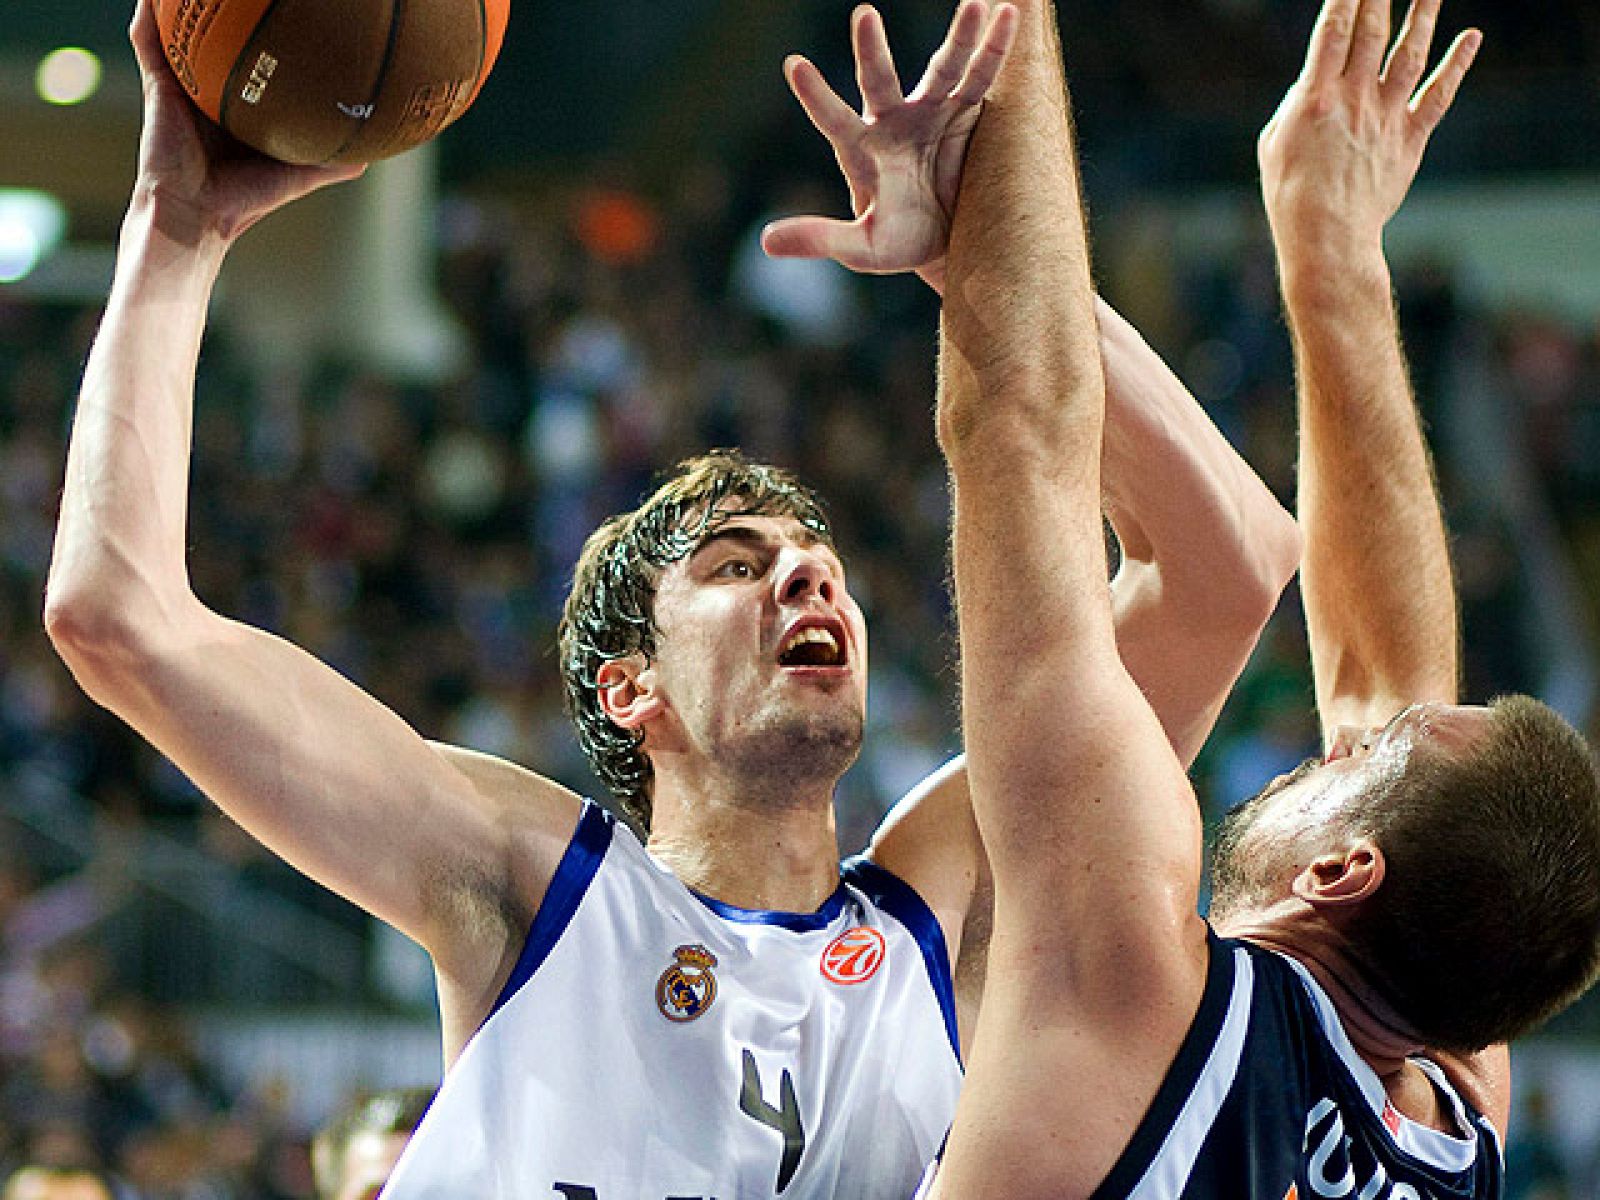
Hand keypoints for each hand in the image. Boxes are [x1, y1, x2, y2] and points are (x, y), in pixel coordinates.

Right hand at [128, 0, 362, 244]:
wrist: (196, 215)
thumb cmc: (245, 200)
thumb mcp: (299, 176)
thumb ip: (333, 164)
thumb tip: (374, 153)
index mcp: (241, 107)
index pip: (257, 63)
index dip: (269, 40)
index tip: (290, 16)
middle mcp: (211, 91)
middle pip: (218, 41)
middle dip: (225, 12)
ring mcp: (182, 85)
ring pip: (181, 33)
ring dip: (185, 7)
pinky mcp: (159, 85)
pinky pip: (150, 41)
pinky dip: (152, 14)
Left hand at [761, 0, 1017, 291]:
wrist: (948, 241)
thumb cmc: (898, 242)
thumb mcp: (862, 248)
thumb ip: (821, 238)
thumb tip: (766, 242)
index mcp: (861, 149)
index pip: (833, 119)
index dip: (816, 95)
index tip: (795, 65)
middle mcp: (893, 121)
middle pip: (880, 81)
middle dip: (872, 50)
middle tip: (864, 15)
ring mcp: (931, 111)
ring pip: (942, 69)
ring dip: (958, 38)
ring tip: (973, 2)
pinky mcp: (966, 112)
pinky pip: (982, 78)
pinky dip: (995, 50)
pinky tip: (1007, 15)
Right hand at [1258, 0, 1479, 257]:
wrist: (1328, 237)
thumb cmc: (1290, 195)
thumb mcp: (1274, 144)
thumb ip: (1295, 105)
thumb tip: (1312, 83)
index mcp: (1315, 98)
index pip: (1333, 32)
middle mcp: (1354, 99)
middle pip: (1372, 32)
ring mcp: (1385, 117)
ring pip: (1409, 54)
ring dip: (1423, 14)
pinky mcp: (1409, 140)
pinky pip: (1438, 96)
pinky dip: (1457, 65)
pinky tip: (1472, 37)